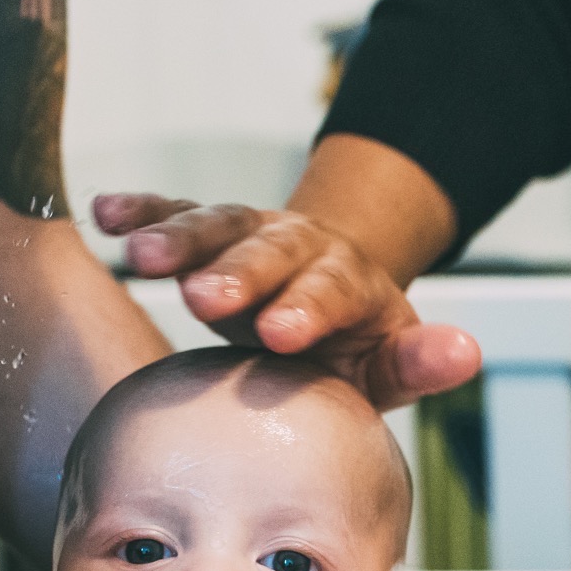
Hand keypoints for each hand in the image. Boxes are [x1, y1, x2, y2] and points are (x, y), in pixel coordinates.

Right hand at [94, 194, 478, 409]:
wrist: (328, 290)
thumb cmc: (352, 345)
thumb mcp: (389, 360)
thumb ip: (419, 360)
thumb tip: (467, 352)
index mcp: (346, 282)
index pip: (329, 293)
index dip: (307, 309)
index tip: (282, 334)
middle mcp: (298, 246)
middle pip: (268, 253)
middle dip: (238, 272)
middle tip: (205, 298)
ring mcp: (250, 233)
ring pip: (216, 225)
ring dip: (178, 237)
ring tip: (140, 255)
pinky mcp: (210, 230)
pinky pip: (173, 211)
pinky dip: (140, 209)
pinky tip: (103, 213)